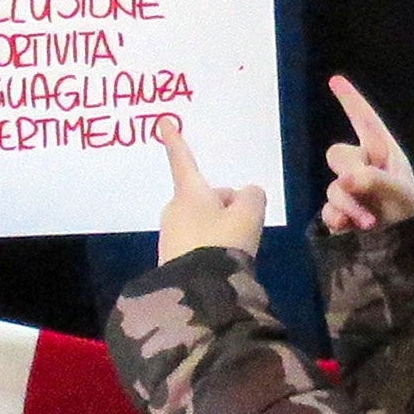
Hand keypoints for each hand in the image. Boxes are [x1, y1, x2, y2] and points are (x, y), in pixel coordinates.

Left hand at [157, 120, 267, 261]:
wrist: (198, 292)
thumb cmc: (222, 243)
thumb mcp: (249, 214)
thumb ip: (252, 196)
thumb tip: (246, 195)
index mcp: (190, 193)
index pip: (183, 159)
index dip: (175, 140)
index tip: (161, 121)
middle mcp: (174, 210)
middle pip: (205, 198)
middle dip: (224, 208)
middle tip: (243, 227)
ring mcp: (170, 236)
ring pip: (203, 222)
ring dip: (219, 230)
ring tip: (235, 251)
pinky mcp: (171, 260)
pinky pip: (197, 245)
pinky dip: (211, 250)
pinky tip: (222, 266)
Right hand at [319, 77, 413, 233]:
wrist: (405, 241)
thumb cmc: (408, 208)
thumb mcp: (401, 194)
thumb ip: (375, 181)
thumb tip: (344, 179)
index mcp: (381, 151)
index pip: (364, 121)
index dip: (351, 100)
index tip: (335, 80)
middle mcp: (361, 165)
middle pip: (337, 154)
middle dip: (349, 173)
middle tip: (363, 189)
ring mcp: (348, 188)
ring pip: (333, 187)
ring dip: (350, 205)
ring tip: (370, 221)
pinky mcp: (339, 210)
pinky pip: (327, 209)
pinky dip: (337, 218)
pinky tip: (348, 226)